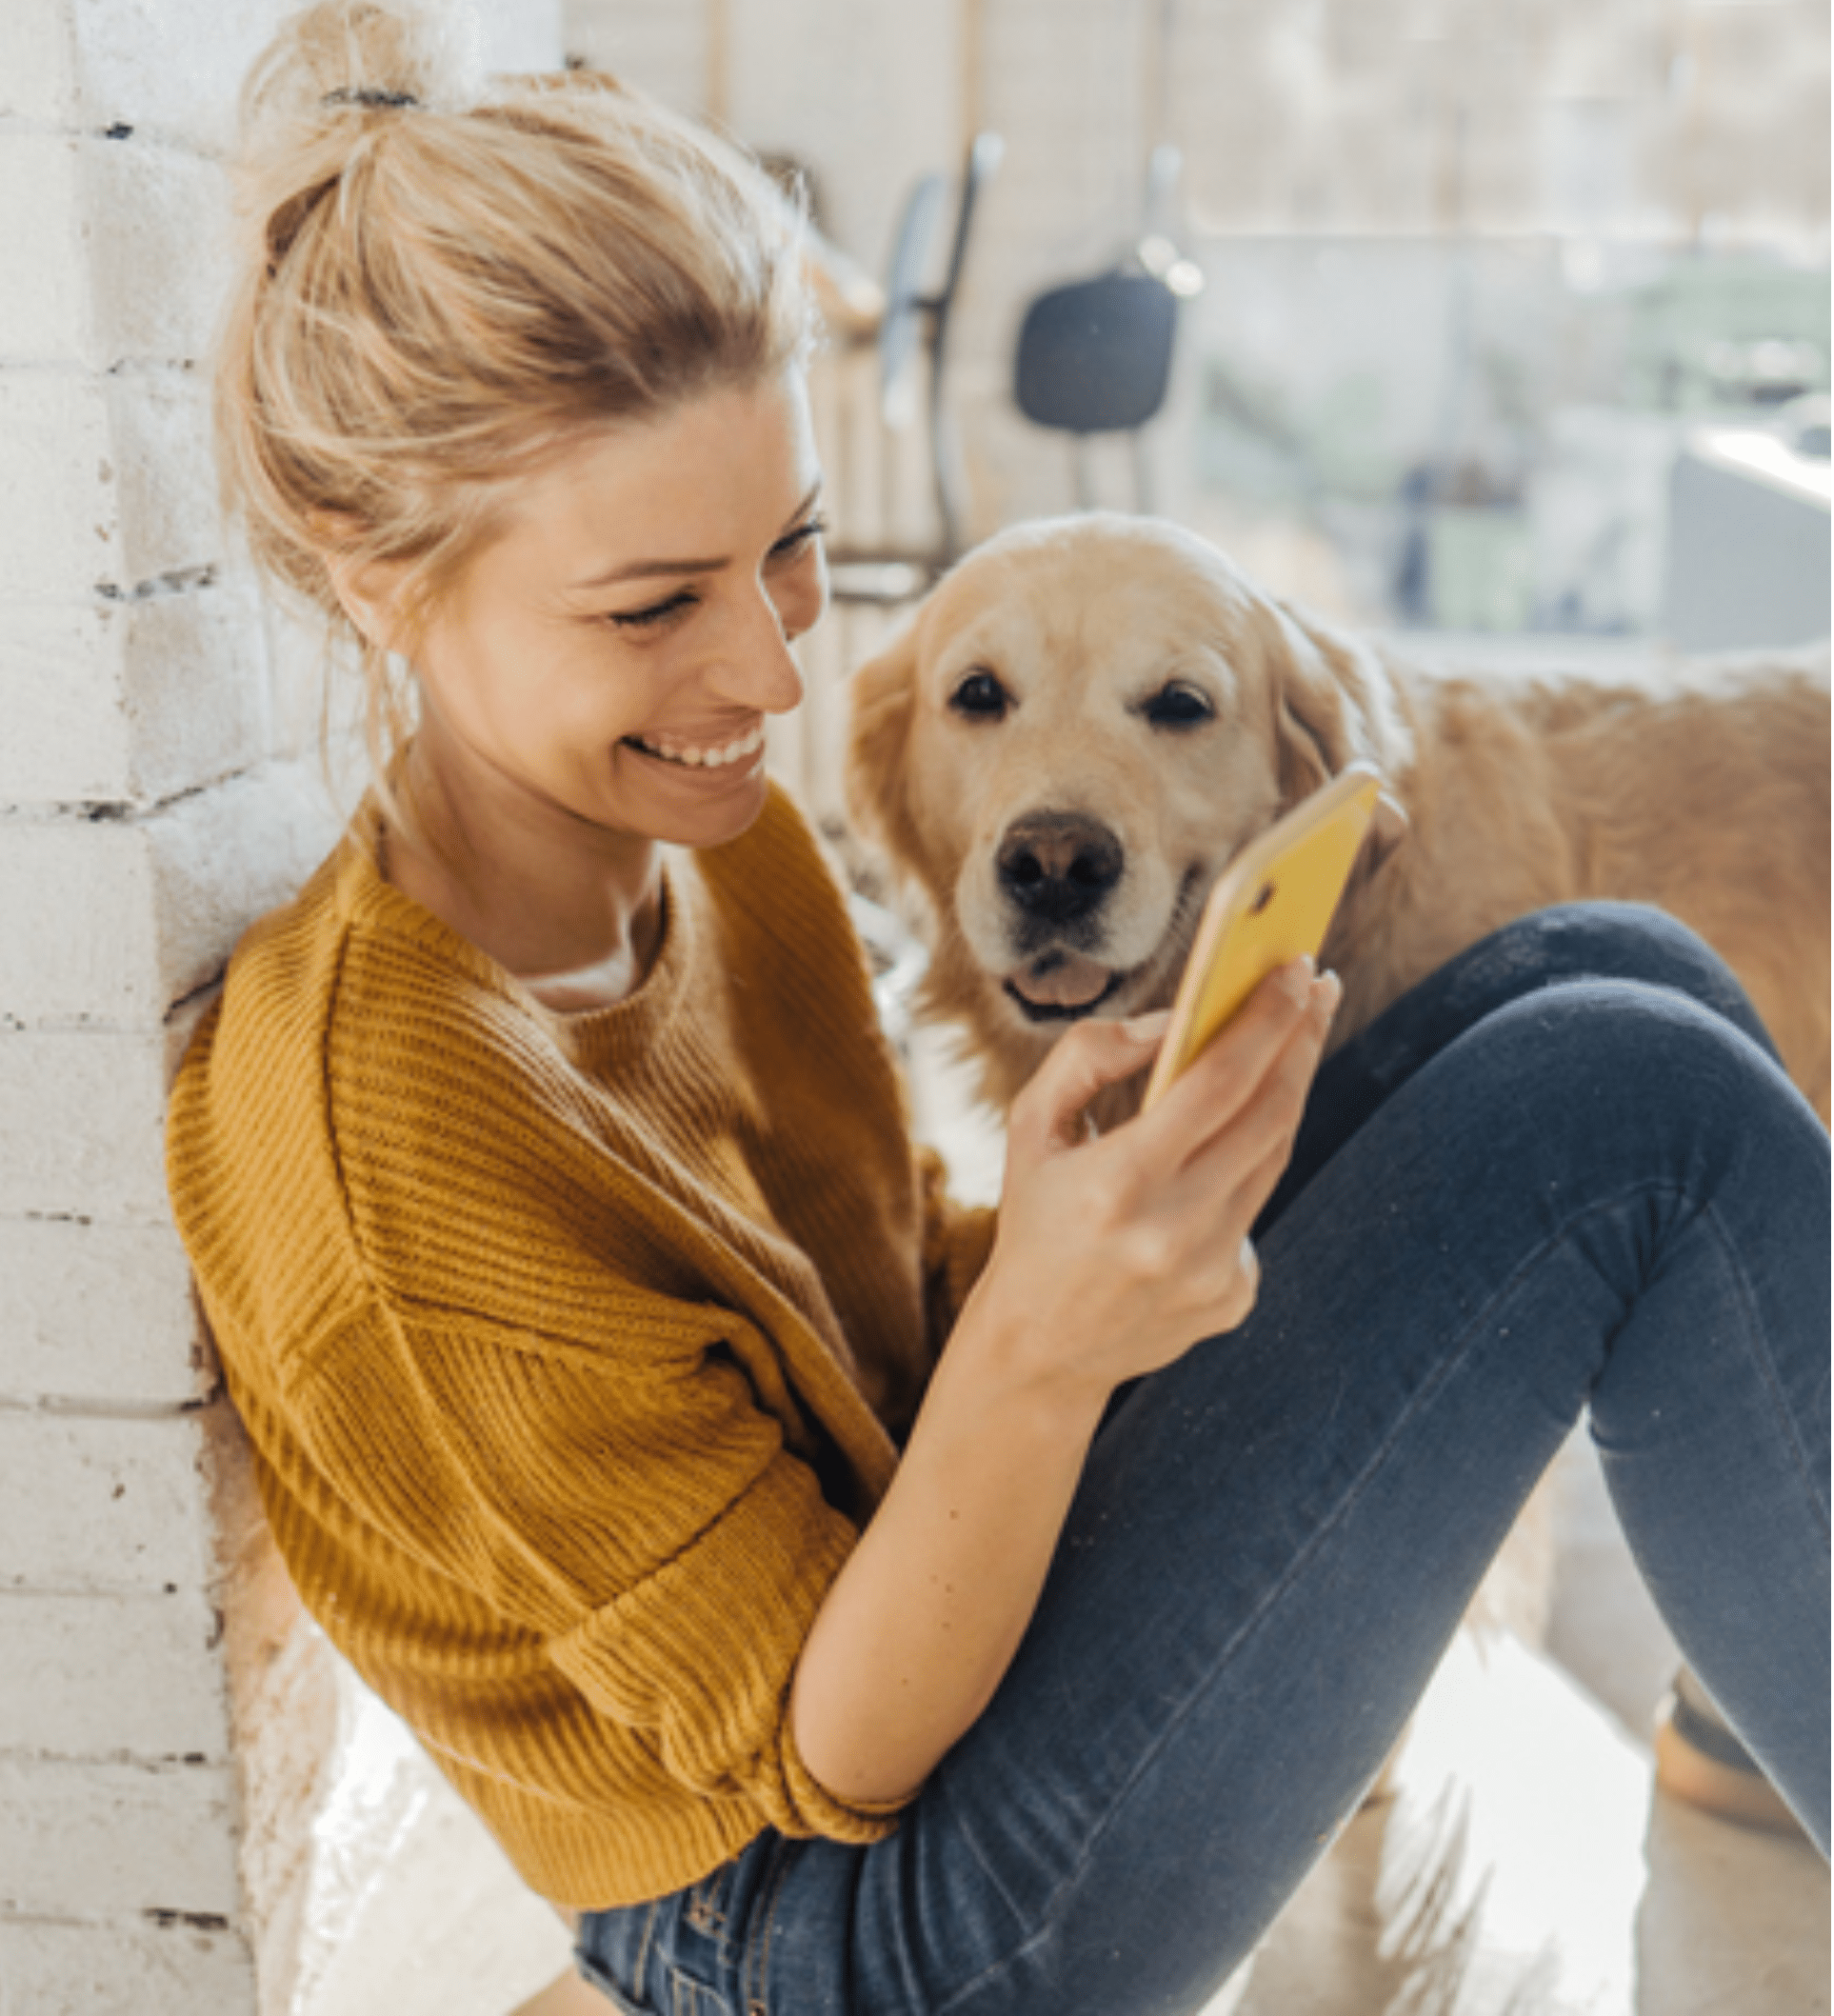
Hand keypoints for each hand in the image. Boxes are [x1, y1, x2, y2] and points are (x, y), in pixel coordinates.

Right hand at [960, 959, 1340, 1408]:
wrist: (1037, 1351)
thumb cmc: (1034, 1220)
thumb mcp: (1029, 1128)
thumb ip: (1089, 1057)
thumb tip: (1173, 1021)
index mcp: (1118, 1182)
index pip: (1220, 1082)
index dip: (1267, 1019)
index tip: (1297, 969)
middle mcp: (1174, 1230)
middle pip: (1269, 1113)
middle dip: (1300, 1039)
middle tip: (1315, 986)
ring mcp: (1211, 1271)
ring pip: (1274, 1156)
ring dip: (1290, 1089)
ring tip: (1296, 1039)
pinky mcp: (1233, 1297)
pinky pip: (1254, 1209)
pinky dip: (1245, 1167)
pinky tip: (1226, 1148)